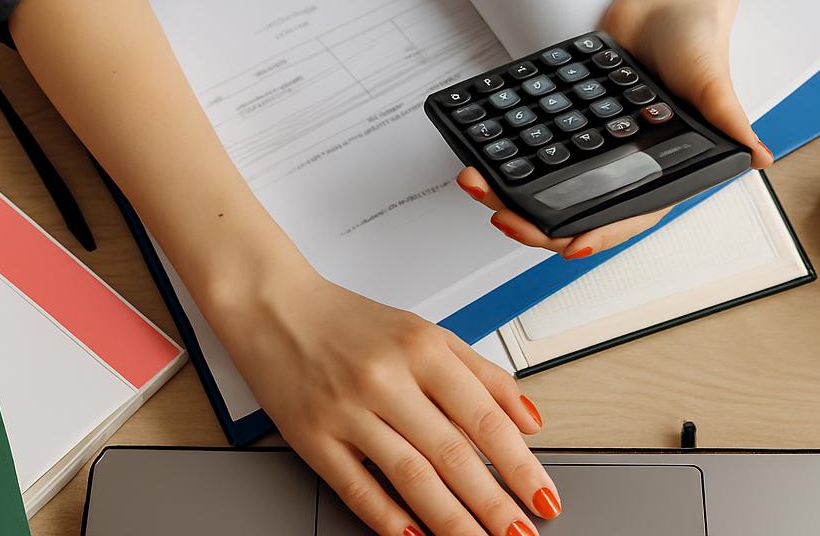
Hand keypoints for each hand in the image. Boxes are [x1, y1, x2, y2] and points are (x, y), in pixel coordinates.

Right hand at [209, 253, 559, 535]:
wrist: (277, 307)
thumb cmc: (353, 322)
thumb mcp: (425, 331)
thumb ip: (481, 372)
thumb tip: (529, 418)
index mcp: (422, 347)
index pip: (484, 415)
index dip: (519, 463)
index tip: (543, 495)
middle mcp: (388, 378)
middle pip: (452, 453)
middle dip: (495, 504)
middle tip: (522, 533)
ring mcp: (348, 410)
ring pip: (412, 476)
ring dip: (453, 521)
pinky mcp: (312, 437)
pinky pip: (357, 488)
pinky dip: (390, 519)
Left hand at [459, 0, 779, 259]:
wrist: (664, 0)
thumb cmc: (696, 41)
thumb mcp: (712, 82)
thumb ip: (729, 120)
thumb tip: (758, 156)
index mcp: (662, 169)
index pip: (627, 214)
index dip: (598, 234)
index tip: (567, 244)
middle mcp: (624, 164)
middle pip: (575, 207)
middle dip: (535, 219)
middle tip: (501, 214)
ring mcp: (593, 144)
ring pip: (548, 181)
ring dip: (510, 189)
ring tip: (475, 183)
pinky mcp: (570, 118)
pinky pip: (536, 143)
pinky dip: (509, 151)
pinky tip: (479, 153)